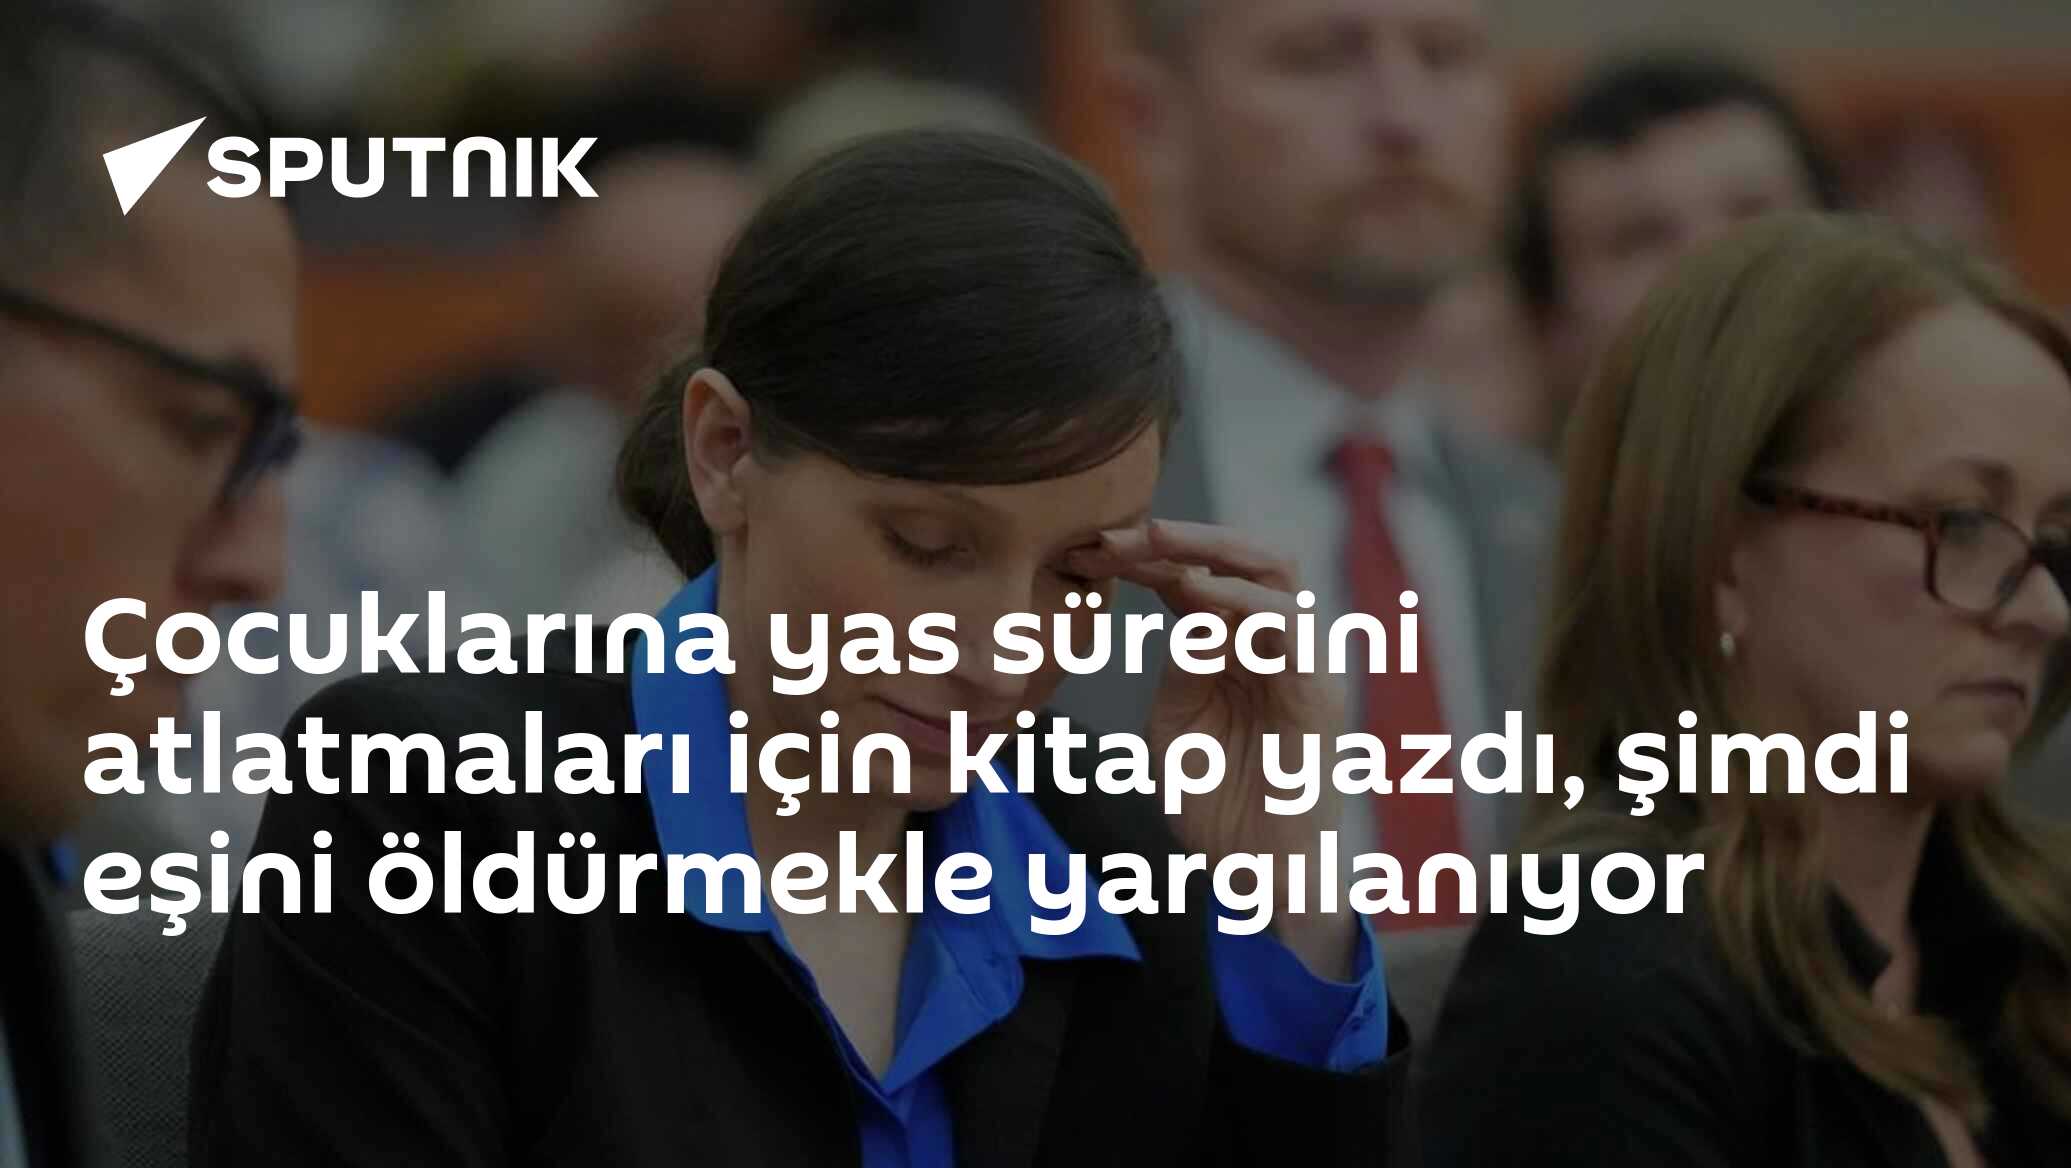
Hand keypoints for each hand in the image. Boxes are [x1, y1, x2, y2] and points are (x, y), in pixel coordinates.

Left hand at [1068, 520, 1357, 978]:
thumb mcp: (1176, 723)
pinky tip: (1198, 594)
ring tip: (1153, 541)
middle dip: (1177, 536)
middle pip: (1238, 556)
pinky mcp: (1317, 693)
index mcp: (1233, 647)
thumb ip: (1180, 666)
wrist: (1257, 873)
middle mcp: (1272, 642)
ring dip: (1210, 550)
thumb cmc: (1216, 802)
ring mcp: (1300, 663)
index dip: (1141, 558)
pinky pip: (1289, 630)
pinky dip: (1244, 604)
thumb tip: (1184, 609)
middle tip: (1116, 533)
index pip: (1193, 577)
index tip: (1082, 550)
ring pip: (1272, 573)